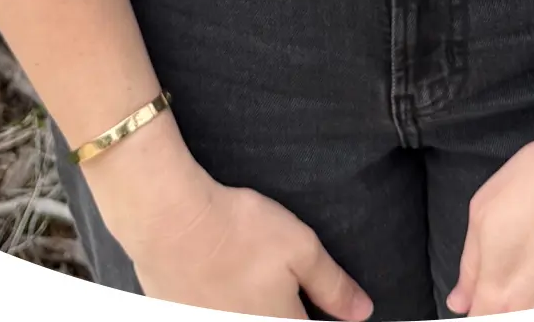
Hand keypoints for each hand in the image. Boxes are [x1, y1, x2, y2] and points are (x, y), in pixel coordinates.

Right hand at [112, 154, 372, 319]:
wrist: (171, 222)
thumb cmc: (240, 231)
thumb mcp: (300, 248)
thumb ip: (332, 285)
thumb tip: (362, 312)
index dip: (322, 316)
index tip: (318, 305)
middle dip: (287, 309)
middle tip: (283, 285)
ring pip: (247, 319)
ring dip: (255, 306)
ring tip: (250, 277)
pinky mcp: (185, 318)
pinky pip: (216, 315)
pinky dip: (225, 304)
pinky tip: (223, 283)